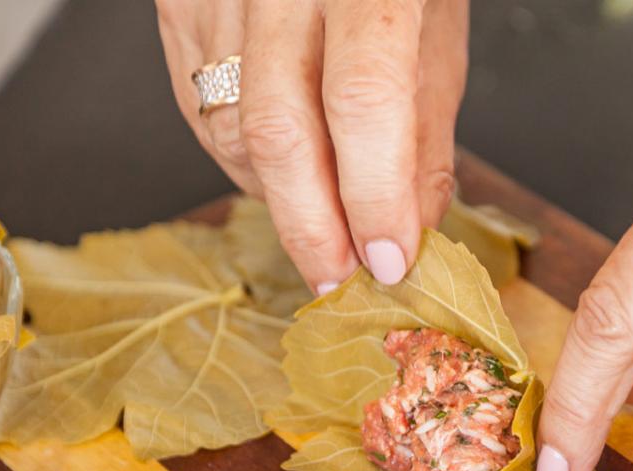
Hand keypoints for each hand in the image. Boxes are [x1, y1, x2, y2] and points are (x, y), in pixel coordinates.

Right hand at [156, 0, 468, 293]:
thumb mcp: (434, 24)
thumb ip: (422, 129)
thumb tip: (411, 226)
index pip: (363, 98)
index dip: (373, 197)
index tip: (391, 262)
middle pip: (277, 129)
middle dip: (311, 229)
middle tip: (339, 283)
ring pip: (230, 127)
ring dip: (279, 197)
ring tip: (320, 218)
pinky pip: (198, 104)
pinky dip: (240, 157)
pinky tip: (278, 170)